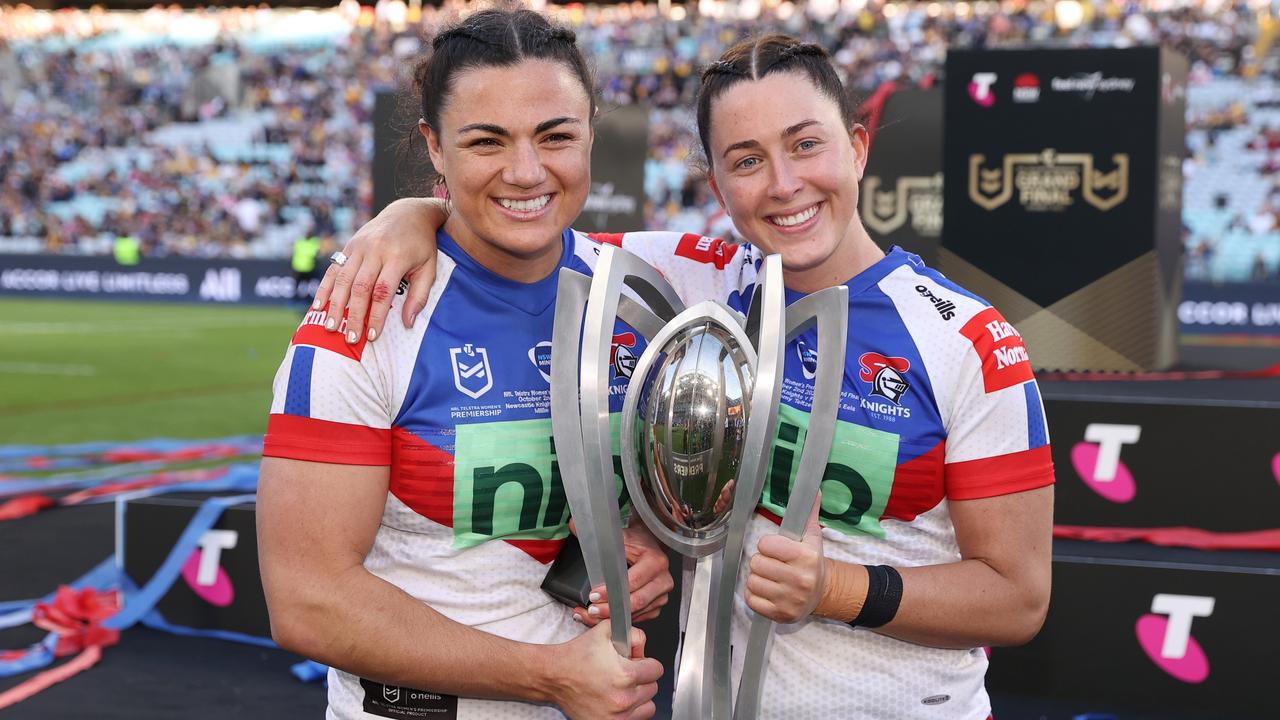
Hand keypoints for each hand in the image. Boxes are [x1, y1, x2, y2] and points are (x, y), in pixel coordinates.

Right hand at [312, 198, 447, 341]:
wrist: (408, 213)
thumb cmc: (422, 246)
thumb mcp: (429, 268)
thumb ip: (419, 296)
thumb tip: (407, 323)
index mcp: (396, 256)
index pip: (383, 290)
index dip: (376, 315)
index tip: (373, 336)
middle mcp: (375, 250)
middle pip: (360, 287)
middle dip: (353, 315)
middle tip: (350, 339)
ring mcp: (359, 247)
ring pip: (343, 279)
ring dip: (335, 305)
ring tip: (331, 327)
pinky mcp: (349, 246)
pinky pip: (334, 269)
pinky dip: (325, 288)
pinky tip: (318, 306)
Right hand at [550, 620, 661, 719]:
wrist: (554, 675)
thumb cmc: (577, 655)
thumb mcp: (606, 631)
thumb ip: (632, 633)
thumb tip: (643, 645)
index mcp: (625, 675)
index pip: (657, 670)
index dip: (646, 663)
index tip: (636, 663)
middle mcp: (623, 698)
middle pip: (653, 688)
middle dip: (642, 679)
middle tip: (625, 674)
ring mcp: (616, 716)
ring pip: (648, 707)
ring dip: (639, 697)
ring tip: (623, 688)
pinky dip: (630, 711)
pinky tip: (617, 700)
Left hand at [576, 522, 672, 626]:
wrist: (651, 545)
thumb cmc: (637, 541)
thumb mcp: (619, 536)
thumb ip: (597, 534)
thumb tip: (574, 525)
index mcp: (655, 562)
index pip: (632, 581)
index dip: (612, 591)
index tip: (593, 595)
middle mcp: (663, 580)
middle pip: (636, 602)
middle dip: (610, 609)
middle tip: (590, 610)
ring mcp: (661, 595)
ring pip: (636, 613)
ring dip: (612, 617)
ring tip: (590, 615)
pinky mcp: (657, 605)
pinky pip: (638, 618)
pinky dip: (620, 620)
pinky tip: (604, 617)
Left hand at [744, 494, 825, 623]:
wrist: (824, 593)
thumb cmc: (812, 563)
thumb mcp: (812, 538)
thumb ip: (809, 514)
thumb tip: (814, 490)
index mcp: (805, 557)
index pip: (765, 545)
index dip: (768, 546)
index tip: (776, 550)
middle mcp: (799, 579)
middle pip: (757, 563)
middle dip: (762, 562)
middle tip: (772, 565)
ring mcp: (790, 599)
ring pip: (752, 582)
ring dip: (757, 579)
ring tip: (770, 578)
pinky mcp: (780, 614)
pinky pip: (751, 600)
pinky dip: (755, 595)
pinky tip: (767, 590)